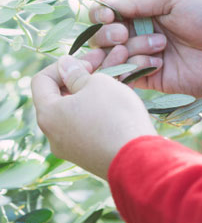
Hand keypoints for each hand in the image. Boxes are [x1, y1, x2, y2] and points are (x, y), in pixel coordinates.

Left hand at [31, 53, 156, 179]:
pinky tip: (121, 105)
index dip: (62, 65)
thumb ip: (77, 73)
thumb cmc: (116, 116)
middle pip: (60, 98)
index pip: (41, 80)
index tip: (88, 63)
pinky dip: (100, 113)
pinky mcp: (89, 157)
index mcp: (48, 114)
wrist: (138, 160)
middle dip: (81, 79)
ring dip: (94, 95)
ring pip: (78, 113)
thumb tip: (65, 66)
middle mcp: (53, 134)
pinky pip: (89, 128)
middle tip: (104, 68)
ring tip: (118, 83)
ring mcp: (71, 148)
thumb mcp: (98, 83)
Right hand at [88, 0, 201, 97]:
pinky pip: (127, 78)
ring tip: (154, 47)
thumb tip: (104, 3)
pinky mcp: (155, 80)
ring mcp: (147, 57)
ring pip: (112, 58)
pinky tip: (155, 63)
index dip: (100, 14)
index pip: (108, 13)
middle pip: (103, 37)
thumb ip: (140, 1)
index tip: (107, 15)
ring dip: (122, 52)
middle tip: (123, 33)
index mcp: (147, 10)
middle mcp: (143, 33)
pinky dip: (132, 69)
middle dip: (107, 35)